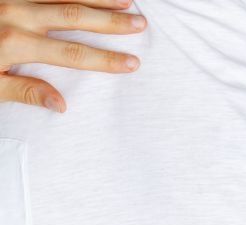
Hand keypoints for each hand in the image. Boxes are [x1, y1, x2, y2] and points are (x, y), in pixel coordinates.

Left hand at [0, 0, 145, 111]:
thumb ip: (24, 91)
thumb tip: (60, 104)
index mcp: (16, 43)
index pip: (71, 53)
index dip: (105, 59)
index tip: (131, 63)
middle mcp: (16, 14)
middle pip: (73, 15)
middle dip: (110, 20)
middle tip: (139, 23)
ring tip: (125, 0)